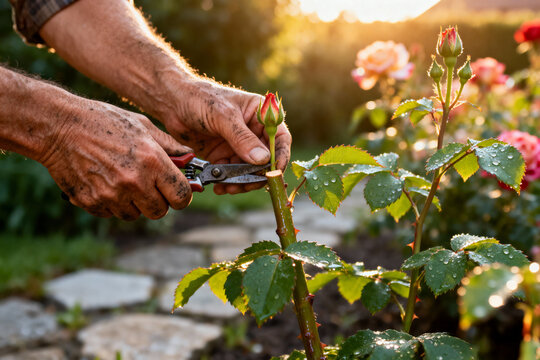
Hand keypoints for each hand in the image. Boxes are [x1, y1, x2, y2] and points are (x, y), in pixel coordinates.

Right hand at [39, 99, 192, 219]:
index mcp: (152, 161)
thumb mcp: (142, 125)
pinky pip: (111, 213)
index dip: (181, 196)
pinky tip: (105, 182)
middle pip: (160, 211)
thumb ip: (169, 146)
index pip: (181, 197)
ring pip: (135, 215)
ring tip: (123, 180)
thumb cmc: (103, 121)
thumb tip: (189, 158)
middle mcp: (135, 182)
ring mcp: (112, 195)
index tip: (176, 191)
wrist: (58, 126)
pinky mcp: (92, 202)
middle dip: (158, 201)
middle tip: (149, 186)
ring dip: (134, 203)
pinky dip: (111, 203)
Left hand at [163, 80, 291, 194]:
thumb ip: (242, 138)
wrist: (172, 102)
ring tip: (228, 187)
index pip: (280, 138)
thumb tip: (263, 160)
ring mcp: (238, 145)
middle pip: (265, 160)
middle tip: (245, 184)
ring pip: (248, 171)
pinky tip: (218, 186)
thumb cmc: (200, 98)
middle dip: (257, 175)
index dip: (280, 157)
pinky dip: (227, 182)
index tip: (274, 173)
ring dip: (241, 182)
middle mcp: (253, 132)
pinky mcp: (224, 155)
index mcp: (261, 115)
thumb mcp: (223, 116)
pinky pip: (232, 173)